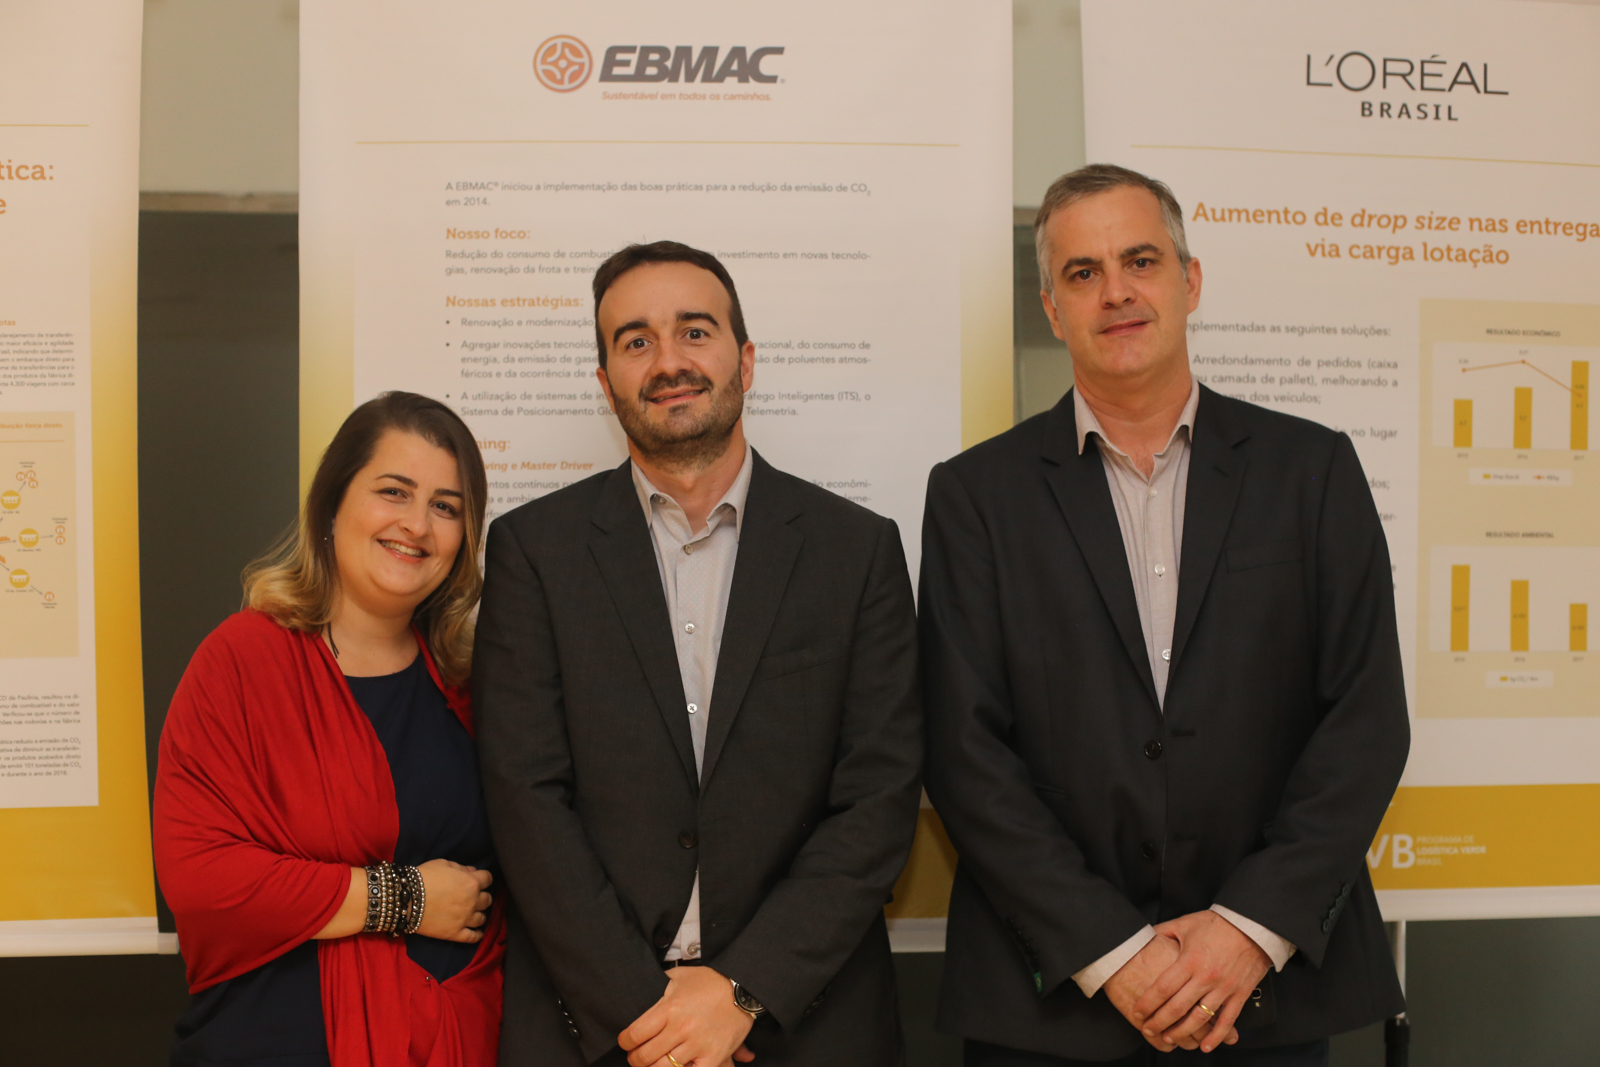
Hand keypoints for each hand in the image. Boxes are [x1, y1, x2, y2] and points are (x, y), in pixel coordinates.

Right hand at [415, 859, 492, 942]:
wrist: (406, 898)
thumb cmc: (425, 877)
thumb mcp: (444, 864)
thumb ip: (462, 868)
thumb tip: (473, 871)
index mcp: (472, 883)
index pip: (488, 879)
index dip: (484, 878)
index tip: (478, 880)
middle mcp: (473, 901)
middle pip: (487, 899)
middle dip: (482, 896)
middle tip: (473, 897)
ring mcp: (465, 919)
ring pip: (482, 918)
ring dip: (479, 914)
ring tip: (473, 913)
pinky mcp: (455, 933)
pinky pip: (473, 937)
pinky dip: (477, 935)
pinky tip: (477, 932)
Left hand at [618, 966, 757, 1066]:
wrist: (742, 988)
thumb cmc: (710, 981)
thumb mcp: (679, 977)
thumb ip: (659, 987)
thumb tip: (641, 989)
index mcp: (669, 1008)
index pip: (634, 1035)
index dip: (624, 1042)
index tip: (625, 1043)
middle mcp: (680, 1028)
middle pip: (644, 1057)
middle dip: (635, 1060)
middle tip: (637, 1057)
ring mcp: (697, 1045)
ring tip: (654, 1064)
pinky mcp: (713, 1057)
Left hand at [1132, 910, 1268, 1053]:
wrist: (1253, 925)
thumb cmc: (1219, 924)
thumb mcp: (1186, 923)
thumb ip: (1164, 931)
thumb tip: (1146, 935)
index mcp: (1190, 960)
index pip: (1163, 988)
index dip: (1148, 1003)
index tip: (1138, 1012)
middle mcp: (1206, 977)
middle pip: (1177, 1008)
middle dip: (1159, 1022)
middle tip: (1148, 1030)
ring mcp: (1224, 988)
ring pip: (1200, 1019)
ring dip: (1182, 1032)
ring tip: (1169, 1039)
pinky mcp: (1240, 994)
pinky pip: (1227, 1021)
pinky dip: (1216, 1036)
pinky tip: (1205, 1046)